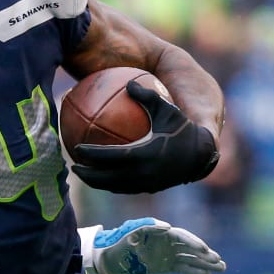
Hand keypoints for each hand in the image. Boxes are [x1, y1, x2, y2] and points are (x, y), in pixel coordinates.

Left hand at [71, 81, 218, 193]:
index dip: (90, 154)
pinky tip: (101, 175)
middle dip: (86, 174)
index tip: (76, 147)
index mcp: (143, 155)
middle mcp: (142, 174)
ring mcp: (145, 184)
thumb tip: (129, 84)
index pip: (108, 157)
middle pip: (105, 178)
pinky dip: (110, 183)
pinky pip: (124, 188)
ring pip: (113, 187)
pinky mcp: (149, 189)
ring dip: (95, 182)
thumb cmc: (184, 128)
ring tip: (82, 173)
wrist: (202, 155)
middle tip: (71, 164)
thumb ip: (147, 95)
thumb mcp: (167, 109)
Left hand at [84, 218, 225, 273]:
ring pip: (192, 258)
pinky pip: (185, 268)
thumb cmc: (121, 240)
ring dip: (206, 263)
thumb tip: (168, 227)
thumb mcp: (132, 231)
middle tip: (219, 261)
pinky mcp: (167, 265)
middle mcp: (169, 242)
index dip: (194, 242)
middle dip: (206, 254)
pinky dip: (196, 272)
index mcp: (163, 231)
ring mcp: (169, 254)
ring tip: (222, 268)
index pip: (182, 236)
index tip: (204, 250)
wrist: (113, 257)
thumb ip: (148, 227)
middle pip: (191, 247)